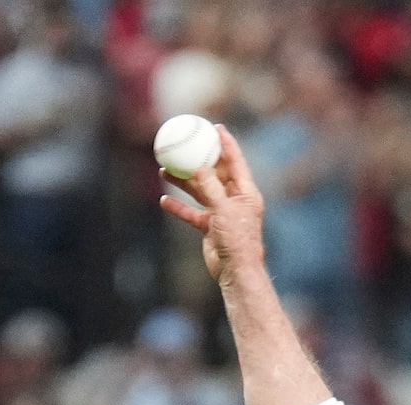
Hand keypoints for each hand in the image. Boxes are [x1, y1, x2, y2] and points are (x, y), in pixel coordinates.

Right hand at [157, 124, 268, 290]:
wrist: (235, 271)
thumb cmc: (237, 240)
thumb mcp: (224, 210)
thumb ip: (211, 188)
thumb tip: (198, 167)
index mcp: (245, 192)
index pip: (235, 161)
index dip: (226, 143)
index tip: (215, 128)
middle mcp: (234, 199)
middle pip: (215, 173)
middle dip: (199, 160)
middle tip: (186, 144)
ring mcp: (221, 213)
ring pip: (200, 192)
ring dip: (183, 182)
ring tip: (165, 170)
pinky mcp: (210, 227)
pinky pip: (192, 213)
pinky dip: (179, 207)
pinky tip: (164, 200)